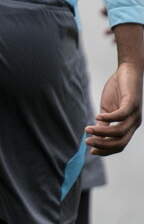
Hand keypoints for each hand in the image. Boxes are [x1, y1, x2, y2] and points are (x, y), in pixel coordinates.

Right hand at [86, 23, 142, 155]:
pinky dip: (108, 118)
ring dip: (102, 132)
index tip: (91, 151)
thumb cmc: (117, 90)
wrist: (128, 71)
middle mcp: (135, 123)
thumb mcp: (107, 108)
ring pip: (119, 131)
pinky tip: (96, 116)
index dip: (106, 150)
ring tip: (87, 129)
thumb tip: (95, 135)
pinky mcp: (132, 104)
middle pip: (120, 142)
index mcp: (129, 126)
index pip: (120, 144)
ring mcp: (135, 114)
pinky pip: (120, 116)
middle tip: (87, 142)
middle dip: (103, 145)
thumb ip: (103, 122)